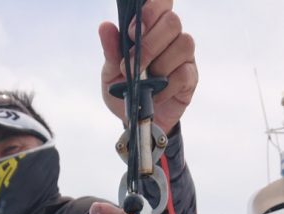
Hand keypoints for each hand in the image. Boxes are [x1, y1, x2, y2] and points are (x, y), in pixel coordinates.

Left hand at [99, 0, 197, 133]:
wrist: (136, 120)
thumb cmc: (125, 90)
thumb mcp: (111, 72)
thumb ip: (111, 50)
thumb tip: (105, 27)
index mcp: (152, 28)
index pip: (161, 3)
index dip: (151, 10)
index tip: (133, 32)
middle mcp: (171, 38)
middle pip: (172, 22)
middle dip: (150, 44)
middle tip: (132, 66)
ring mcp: (183, 57)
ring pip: (183, 45)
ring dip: (160, 65)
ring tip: (144, 83)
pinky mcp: (190, 79)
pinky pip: (184, 74)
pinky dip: (167, 87)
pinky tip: (155, 95)